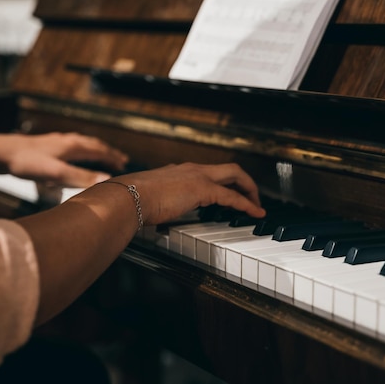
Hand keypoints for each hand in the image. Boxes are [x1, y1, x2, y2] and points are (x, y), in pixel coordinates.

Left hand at [6, 132, 128, 187]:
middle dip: (107, 152)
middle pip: (92, 145)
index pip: (100, 150)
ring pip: (80, 144)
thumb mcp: (56, 173)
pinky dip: (78, 150)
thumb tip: (107, 180)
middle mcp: (66, 141)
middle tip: (119, 158)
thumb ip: (81, 177)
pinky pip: (68, 146)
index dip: (113, 157)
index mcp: (72, 146)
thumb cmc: (26, 162)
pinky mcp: (44, 147)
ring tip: (99, 154)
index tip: (124, 163)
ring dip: (93, 150)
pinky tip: (69, 155)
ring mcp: (55, 142)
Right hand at [110, 162, 265, 224]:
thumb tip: (158, 216)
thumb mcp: (150, 200)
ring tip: (257, 205)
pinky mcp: (203, 189)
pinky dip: (247, 204)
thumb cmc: (132, 201)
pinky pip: (232, 196)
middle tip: (252, 196)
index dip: (224, 182)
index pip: (210, 172)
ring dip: (249, 190)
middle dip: (244, 181)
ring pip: (235, 175)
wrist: (127, 197)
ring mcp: (198, 176)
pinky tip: (255, 212)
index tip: (230, 192)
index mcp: (179, 171)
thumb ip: (160, 204)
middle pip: (229, 168)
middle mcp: (191, 169)